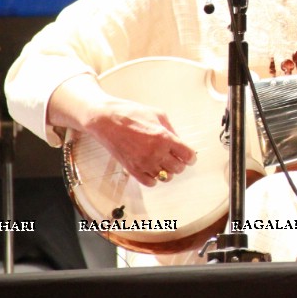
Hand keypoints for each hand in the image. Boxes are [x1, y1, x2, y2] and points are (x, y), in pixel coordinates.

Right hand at [49, 74, 196, 186]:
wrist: (106, 120)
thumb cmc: (131, 114)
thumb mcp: (158, 115)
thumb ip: (172, 130)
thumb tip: (180, 142)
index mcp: (164, 138)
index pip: (188, 156)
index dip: (190, 157)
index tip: (189, 156)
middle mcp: (155, 153)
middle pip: (178, 168)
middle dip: (180, 163)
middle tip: (175, 156)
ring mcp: (143, 163)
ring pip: (165, 177)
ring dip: (167, 171)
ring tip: (163, 162)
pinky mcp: (132, 169)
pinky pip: (150, 183)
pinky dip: (154, 178)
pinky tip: (152, 169)